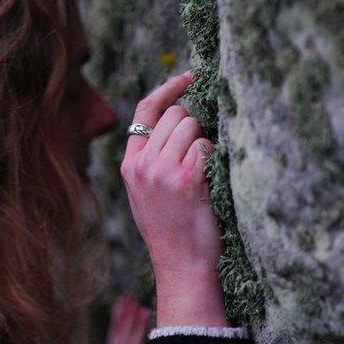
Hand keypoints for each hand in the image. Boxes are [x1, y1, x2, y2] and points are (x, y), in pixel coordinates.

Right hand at [119, 71, 229, 326]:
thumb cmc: (171, 230)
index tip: (188, 77)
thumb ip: (151, 158)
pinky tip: (209, 184)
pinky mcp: (187, 178)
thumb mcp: (146, 192)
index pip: (145, 110)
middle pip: (176, 115)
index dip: (168, 88)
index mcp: (130, 164)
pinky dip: (213, 159)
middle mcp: (142, 163)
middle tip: (199, 157)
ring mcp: (163, 170)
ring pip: (193, 126)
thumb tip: (176, 120)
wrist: (181, 266)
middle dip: (194, 126)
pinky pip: (206, 147)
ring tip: (202, 176)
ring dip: (205, 143)